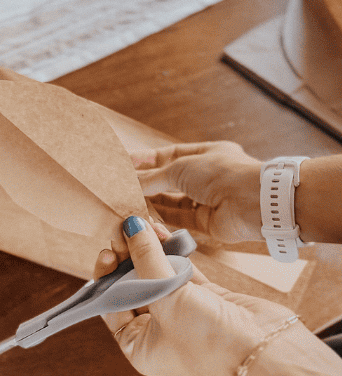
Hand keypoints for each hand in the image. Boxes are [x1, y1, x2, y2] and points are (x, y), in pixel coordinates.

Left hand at [94, 215, 307, 375]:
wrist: (267, 351)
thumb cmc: (209, 340)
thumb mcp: (166, 298)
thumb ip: (146, 260)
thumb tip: (130, 227)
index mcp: (139, 345)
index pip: (111, 305)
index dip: (106, 278)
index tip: (107, 253)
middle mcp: (157, 331)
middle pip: (132, 287)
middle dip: (127, 258)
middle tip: (122, 231)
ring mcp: (182, 313)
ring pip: (157, 275)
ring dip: (149, 251)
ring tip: (142, 224)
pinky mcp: (205, 298)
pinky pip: (181, 271)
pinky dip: (172, 252)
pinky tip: (163, 232)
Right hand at [133, 141, 261, 242]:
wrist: (253, 203)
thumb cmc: (223, 174)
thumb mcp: (180, 168)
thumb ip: (152, 177)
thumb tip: (129, 181)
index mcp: (209, 154)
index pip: (172, 155)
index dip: (148, 160)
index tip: (126, 163)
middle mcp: (209, 176)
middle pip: (170, 180)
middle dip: (147, 183)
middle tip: (122, 186)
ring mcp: (208, 199)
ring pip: (172, 201)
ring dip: (151, 201)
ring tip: (128, 201)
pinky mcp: (206, 222)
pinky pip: (179, 219)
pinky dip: (162, 218)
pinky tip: (144, 217)